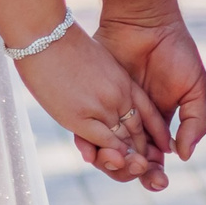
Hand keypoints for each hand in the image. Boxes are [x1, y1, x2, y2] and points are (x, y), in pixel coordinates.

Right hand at [12, 24, 168, 187]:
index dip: (154, 132)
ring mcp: (102, 107)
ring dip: (130, 160)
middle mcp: (118, 95)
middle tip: (148, 168)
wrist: (46, 34)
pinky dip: (112, 155)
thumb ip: (102, 80)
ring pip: (123, 142)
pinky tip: (115, 163)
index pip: (147, 113)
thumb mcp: (94, 61)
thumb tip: (98, 91)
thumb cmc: (62, 44)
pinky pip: (104, 143)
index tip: (159, 148)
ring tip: (136, 170)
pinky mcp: (82, 117)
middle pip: (138, 133)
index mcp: (122, 81)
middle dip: (144, 153)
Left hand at [93, 10, 205, 162]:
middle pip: (128, 162)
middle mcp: (131, 123)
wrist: (145, 21)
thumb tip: (183, 155)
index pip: (153, 159)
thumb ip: (195, 122)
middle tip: (140, 171)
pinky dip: (89, 147)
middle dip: (134, 174)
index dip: (155, 174)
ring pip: (106, 152)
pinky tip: (95, 151)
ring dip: (112, 165)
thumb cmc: (175, 50)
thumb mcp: (195, 87)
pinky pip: (84, 132)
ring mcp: (110, 114)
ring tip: (120, 161)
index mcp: (157, 124)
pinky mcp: (90, 103)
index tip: (159, 179)